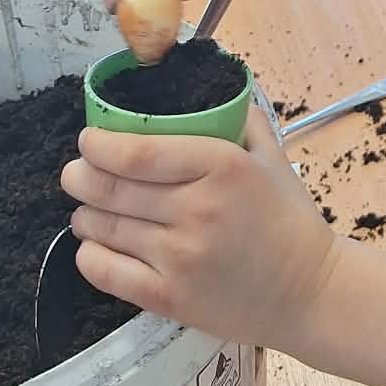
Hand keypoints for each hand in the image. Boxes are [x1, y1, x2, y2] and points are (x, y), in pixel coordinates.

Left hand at [62, 109, 339, 349]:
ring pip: (103, 227)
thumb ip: (242, 120)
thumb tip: (209, 88)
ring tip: (89, 210)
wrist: (309, 292)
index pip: (138, 152)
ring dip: (84, 214)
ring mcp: (181, 257)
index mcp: (222, 167)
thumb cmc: (290, 221)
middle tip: (75, 174)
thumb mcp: (275, 159)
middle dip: (80, 177)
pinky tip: (96, 246)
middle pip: (110, 188)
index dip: (99, 145)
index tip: (89, 141)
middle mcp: (197, 209)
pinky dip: (89, 254)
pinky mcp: (169, 297)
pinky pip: (105, 271)